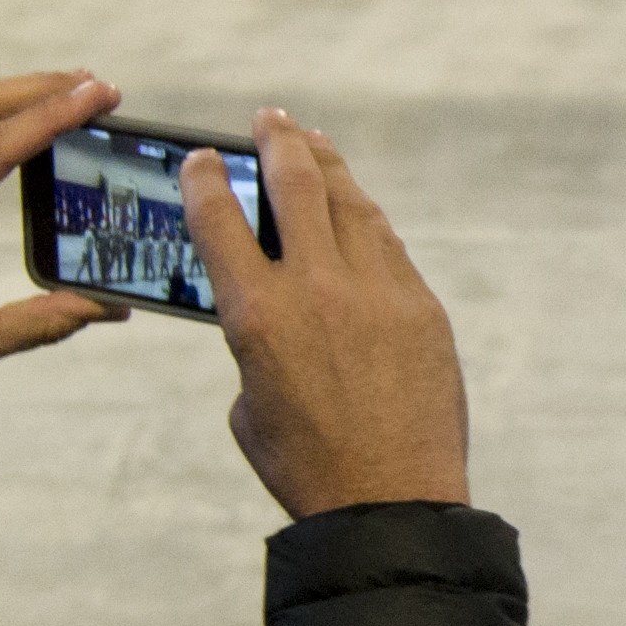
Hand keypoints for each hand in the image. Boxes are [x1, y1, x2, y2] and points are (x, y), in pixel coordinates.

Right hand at [180, 111, 469, 517]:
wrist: (392, 504)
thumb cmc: (308, 467)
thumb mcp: (251, 405)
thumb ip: (254, 344)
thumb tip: (275, 312)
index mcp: (256, 315)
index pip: (219, 218)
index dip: (207, 178)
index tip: (204, 158)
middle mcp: (316, 288)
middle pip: (296, 184)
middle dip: (278, 141)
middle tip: (270, 120)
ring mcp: (377, 291)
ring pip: (350, 203)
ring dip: (329, 167)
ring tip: (314, 145)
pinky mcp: (421, 306)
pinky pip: (388, 245)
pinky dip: (366, 221)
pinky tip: (357, 211)